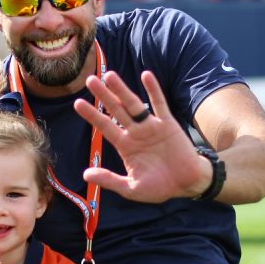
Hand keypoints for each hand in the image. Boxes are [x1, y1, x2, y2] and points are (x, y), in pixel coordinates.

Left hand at [74, 70, 209, 202]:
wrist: (186, 184)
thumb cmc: (159, 187)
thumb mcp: (131, 188)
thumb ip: (109, 180)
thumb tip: (85, 174)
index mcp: (126, 146)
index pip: (105, 127)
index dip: (93, 115)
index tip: (78, 103)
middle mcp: (136, 133)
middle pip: (116, 110)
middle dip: (104, 96)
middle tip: (90, 80)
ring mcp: (151, 126)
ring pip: (134, 104)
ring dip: (122, 90)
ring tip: (110, 75)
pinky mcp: (168, 124)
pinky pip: (159, 104)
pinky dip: (153, 90)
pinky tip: (146, 75)